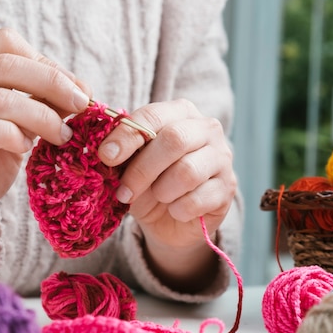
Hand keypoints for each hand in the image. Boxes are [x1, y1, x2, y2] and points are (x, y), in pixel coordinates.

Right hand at [0, 28, 90, 241]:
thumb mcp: (19, 130)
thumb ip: (40, 107)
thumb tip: (80, 91)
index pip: (7, 45)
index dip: (48, 64)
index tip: (78, 90)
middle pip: (5, 64)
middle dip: (53, 82)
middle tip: (82, 106)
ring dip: (41, 115)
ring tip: (62, 136)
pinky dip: (12, 135)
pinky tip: (25, 148)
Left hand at [98, 99, 237, 290]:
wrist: (172, 220)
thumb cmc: (149, 183)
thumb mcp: (130, 165)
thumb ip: (122, 152)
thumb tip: (105, 152)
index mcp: (181, 112)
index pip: (154, 116)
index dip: (127, 136)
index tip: (104, 156)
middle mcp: (207, 129)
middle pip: (174, 140)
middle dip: (142, 169)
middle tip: (124, 191)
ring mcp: (222, 158)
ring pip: (187, 171)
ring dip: (161, 191)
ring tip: (155, 198)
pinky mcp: (228, 189)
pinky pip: (199, 199)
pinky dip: (178, 209)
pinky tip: (174, 211)